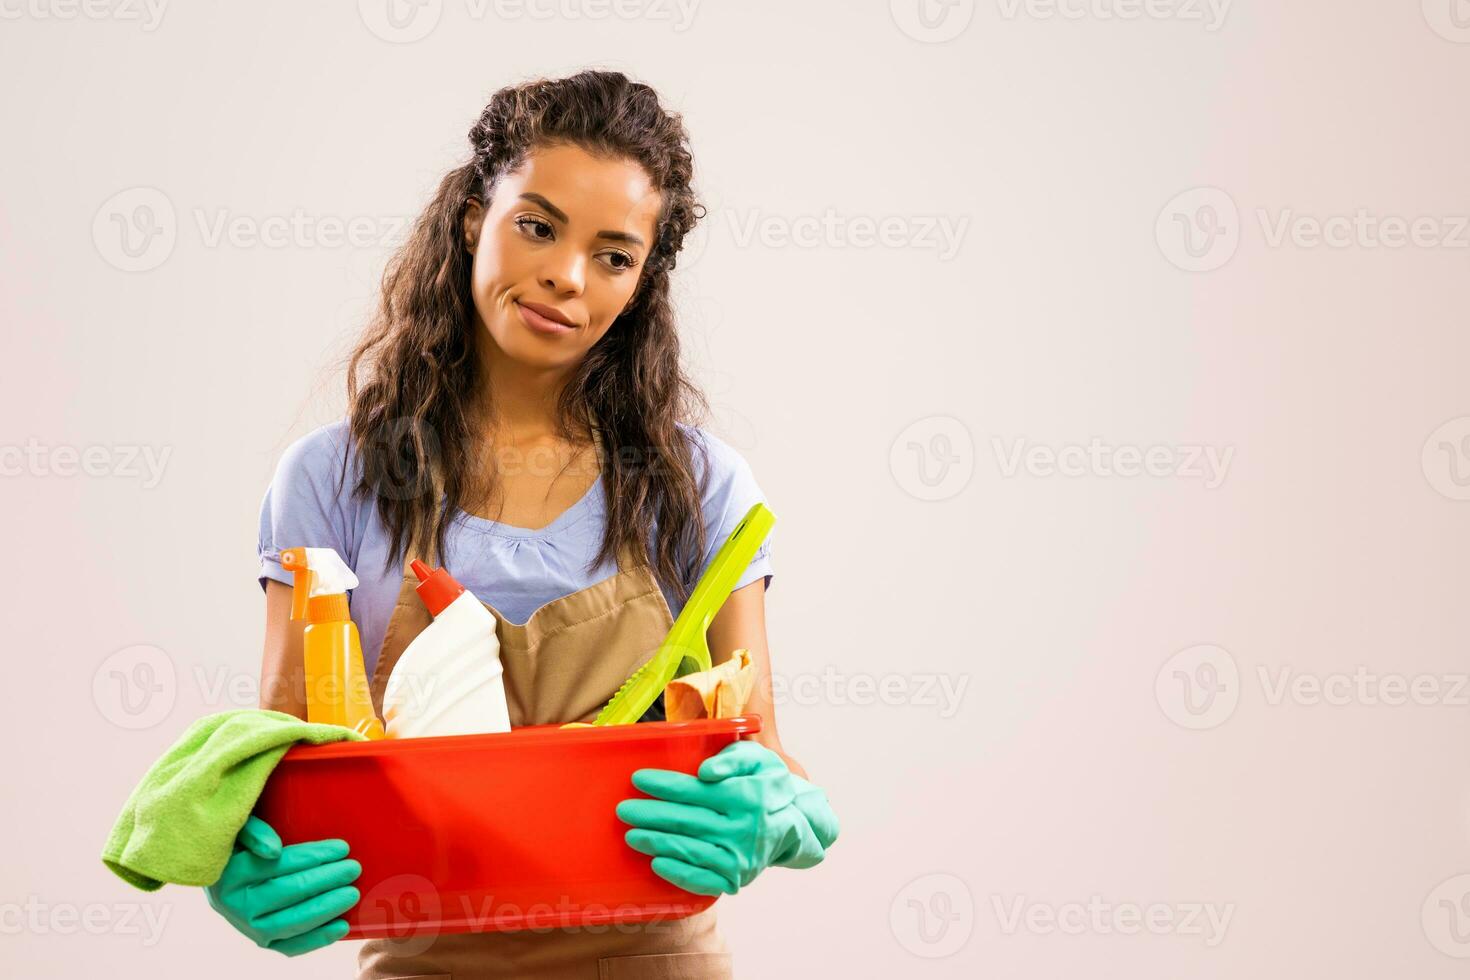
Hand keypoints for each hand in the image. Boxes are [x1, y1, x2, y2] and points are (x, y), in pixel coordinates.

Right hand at [204, 815, 361, 955]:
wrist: (227, 877)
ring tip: (352, 894)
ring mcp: (248, 927)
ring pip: (290, 923)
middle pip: (287, 892)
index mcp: (231, 874)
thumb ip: (254, 832)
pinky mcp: (263, 942)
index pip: (278, 865)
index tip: (342, 848)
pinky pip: (290, 947)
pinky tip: (342, 926)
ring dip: (325, 909)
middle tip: (353, 868)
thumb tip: (273, 850)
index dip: (313, 856)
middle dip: (325, 880)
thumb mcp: (241, 829)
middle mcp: (235, 905)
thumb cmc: (243, 846)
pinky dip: (317, 939)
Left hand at [615, 741, 838, 895]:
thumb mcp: (757, 759)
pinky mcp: (736, 878)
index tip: (639, 779)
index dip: (665, 785)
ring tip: (631, 834)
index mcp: (748, 796)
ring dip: (657, 843)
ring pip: (691, 850)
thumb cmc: (765, 784)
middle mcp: (745, 829)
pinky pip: (703, 879)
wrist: (792, 825)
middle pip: (688, 821)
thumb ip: (732, 758)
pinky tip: (656, 862)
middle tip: (624, 810)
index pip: (697, 790)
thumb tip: (705, 771)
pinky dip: (678, 873)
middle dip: (651, 815)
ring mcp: (741, 858)